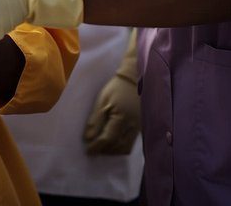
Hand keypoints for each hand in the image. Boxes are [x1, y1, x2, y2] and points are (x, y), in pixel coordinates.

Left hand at [84, 30, 140, 154]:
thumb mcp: (102, 100)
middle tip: (94, 150)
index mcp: (121, 118)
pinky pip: (131, 143)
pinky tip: (113, 142)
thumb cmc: (117, 88)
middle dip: (105, 151)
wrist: (136, 80)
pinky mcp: (142, 128)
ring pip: (126, 147)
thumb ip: (95, 120)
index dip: (97, 146)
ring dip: (113, 150)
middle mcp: (132, 126)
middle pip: (118, 147)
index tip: (88, 151)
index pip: (108, 139)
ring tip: (102, 147)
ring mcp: (139, 128)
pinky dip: (121, 146)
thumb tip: (88, 138)